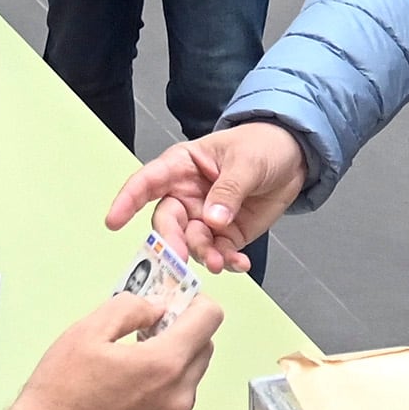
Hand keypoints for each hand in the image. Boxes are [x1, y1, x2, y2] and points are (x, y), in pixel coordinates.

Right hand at [0, 292, 224, 409]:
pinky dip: (159, 405)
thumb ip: (130, 308)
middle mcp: (179, 399)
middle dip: (181, 336)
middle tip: (144, 337)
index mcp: (164, 364)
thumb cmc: (58, 394)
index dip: (194, 303)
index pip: (209, 319)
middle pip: (202, 351)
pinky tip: (124, 408)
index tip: (175, 305)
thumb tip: (157, 309)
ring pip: (187, 385)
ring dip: (168, 373)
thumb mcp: (86, 331)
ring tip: (126, 378)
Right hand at [109, 121, 308, 273]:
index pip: (147, 182)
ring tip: (221, 262)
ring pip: (191, 242)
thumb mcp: (246, 162)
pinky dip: (227, 262)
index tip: (114, 221)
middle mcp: (186, 195)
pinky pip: (218, 253)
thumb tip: (212, 220)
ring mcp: (205, 217)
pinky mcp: (225, 235)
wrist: (294, 157)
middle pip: (167, 221)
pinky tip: (239, 264)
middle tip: (182, 258)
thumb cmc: (262, 145)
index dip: (128, 200)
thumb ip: (228, 190)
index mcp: (181, 166)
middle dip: (171, 241)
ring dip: (203, 255)